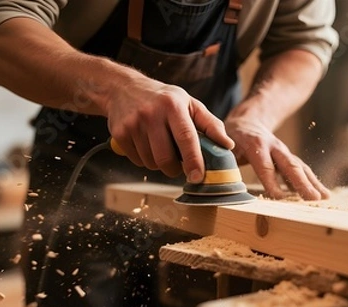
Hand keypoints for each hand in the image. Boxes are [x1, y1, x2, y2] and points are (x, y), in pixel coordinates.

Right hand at [106, 76, 233, 182]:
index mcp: (173, 105)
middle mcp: (152, 113)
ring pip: (151, 162)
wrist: (123, 88)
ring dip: (159, 164)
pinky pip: (137, 161)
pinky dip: (144, 160)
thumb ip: (210, 124)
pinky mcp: (120, 133)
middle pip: (166, 158)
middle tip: (178, 166)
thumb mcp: (189, 103)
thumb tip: (228, 145)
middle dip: (175, 169)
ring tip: (161, 148)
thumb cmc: (163, 99)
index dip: (193, 161)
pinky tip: (146, 145)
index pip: (186, 138)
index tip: (197, 177)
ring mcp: (133, 124)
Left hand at [225, 120, 329, 199]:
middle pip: (290, 165)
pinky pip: (302, 170)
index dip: (271, 181)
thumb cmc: (233, 135)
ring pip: (300, 167)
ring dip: (313, 183)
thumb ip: (223, 158)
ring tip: (325, 198)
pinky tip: (322, 195)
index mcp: (255, 144)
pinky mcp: (288, 158)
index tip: (278, 197)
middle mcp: (274, 147)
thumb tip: (220, 176)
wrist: (249, 120)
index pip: (264, 165)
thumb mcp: (224, 142)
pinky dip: (312, 182)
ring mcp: (284, 152)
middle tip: (313, 199)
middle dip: (302, 183)